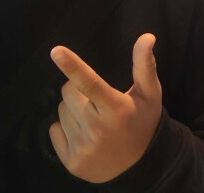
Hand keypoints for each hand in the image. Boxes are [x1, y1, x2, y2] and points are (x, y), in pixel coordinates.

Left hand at [48, 33, 162, 182]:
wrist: (141, 168)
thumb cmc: (142, 123)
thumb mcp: (149, 95)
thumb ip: (144, 65)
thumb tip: (147, 36)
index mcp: (116, 109)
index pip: (90, 83)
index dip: (72, 66)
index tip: (55, 51)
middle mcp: (98, 129)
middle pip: (67, 92)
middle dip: (78, 93)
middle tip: (96, 104)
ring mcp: (83, 148)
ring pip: (60, 111)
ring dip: (73, 112)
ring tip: (93, 122)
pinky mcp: (72, 162)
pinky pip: (54, 130)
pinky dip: (65, 131)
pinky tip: (84, 137)